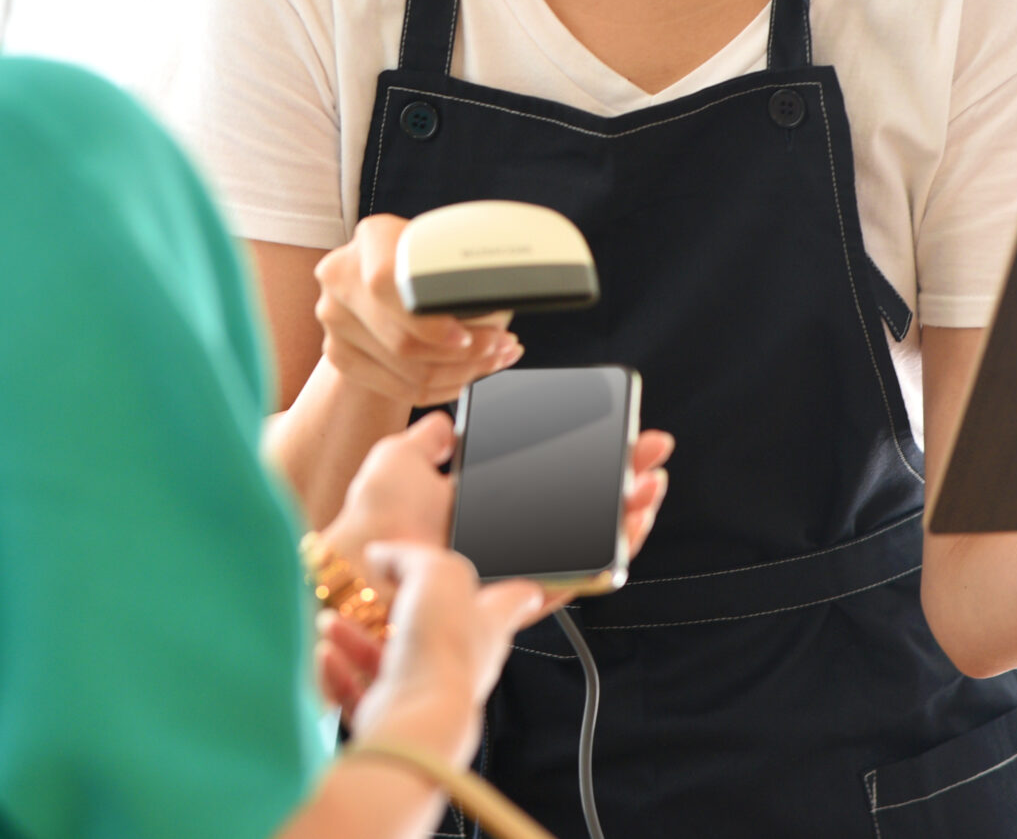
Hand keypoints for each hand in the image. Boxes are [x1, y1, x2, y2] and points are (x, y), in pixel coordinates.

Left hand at [313, 423, 675, 714]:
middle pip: (585, 507)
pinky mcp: (521, 593)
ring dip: (630, 514)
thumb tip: (448, 424)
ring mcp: (519, 563)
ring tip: (651, 484)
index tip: (619, 431)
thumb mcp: (401, 458)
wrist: (365, 562)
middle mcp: (510, 534)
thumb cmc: (375, 517)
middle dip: (625, 479)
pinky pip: (579, 579)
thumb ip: (430, 439)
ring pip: (592, 542)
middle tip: (652, 452)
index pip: (555, 477)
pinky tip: (632, 525)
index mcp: (489, 502)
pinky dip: (612, 556)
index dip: (591, 456)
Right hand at [314, 215, 522, 406]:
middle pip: (401, 338)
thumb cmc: (429, 264)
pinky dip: (440, 388)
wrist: (389, 287)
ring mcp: (335, 317)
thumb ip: (464, 272)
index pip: (389, 283)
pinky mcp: (339, 353)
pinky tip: (465, 376)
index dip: (431, 320)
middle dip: (463, 354)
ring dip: (461, 373)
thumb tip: (502, 299)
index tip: (468, 335)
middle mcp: (343, 274)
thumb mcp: (447, 252)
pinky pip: (398, 387)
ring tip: (494, 361)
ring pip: (405, 369)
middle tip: (501, 348)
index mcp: (373, 237)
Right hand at [342, 543, 541, 760]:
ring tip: (330, 623)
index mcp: (488, 626)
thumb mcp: (436, 571)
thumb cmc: (442, 643)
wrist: (419, 716)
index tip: (528, 588)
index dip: (515, 590)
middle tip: (376, 591)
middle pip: (437, 628)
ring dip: (355, 638)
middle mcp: (462, 661)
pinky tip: (325, 654)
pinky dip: (340, 672)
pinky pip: (362, 692)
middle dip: (399, 607)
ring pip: (389, 659)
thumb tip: (383, 554)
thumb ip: (410, 554)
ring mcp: (426, 692)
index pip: (512, 601)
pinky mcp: (393, 718)